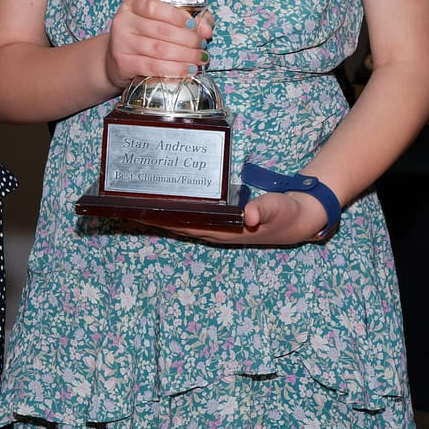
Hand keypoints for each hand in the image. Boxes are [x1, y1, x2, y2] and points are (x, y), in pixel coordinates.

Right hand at [103, 0, 212, 92]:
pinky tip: (187, 70)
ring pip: (159, 50)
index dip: (177, 16)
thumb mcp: (163, 20)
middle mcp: (123, 21)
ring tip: (199, 60)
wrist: (116, 58)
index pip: (154, 6)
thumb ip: (190, 19)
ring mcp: (121, 43)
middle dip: (188, 40)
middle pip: (161, 30)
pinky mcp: (123, 63)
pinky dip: (174, 69)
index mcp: (133, 4)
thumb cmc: (145, 36)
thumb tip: (206, 29)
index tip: (193, 25)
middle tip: (202, 47)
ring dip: (185, 56)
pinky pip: (153, 67)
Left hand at [152, 190, 331, 247]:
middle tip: (128, 201)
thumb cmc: (286, 214)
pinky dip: (180, 206)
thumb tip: (251, 213)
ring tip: (140, 199)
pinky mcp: (223, 217)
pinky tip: (170, 197)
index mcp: (224, 231)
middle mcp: (217, 231)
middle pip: (179, 224)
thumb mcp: (278, 209)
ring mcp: (219, 226)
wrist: (300, 218)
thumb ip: (266, 208)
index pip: (186, 226)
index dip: (163, 220)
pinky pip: (195, 212)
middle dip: (156, 216)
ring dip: (165, 212)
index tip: (140, 212)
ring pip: (184, 220)